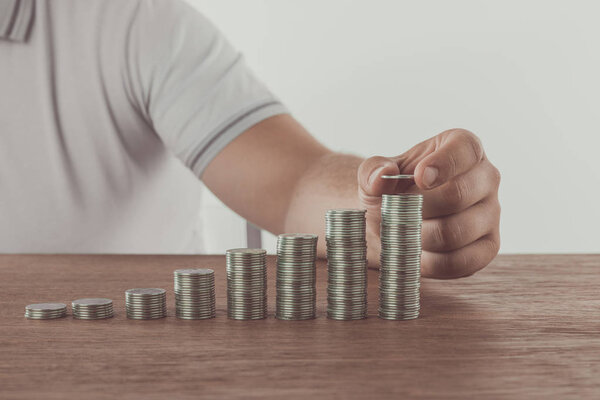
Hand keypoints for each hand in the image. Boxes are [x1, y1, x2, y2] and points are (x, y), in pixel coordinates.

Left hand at [358, 129, 500, 278]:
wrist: (396, 219)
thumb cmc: (393, 188)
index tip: (417, 177)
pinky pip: (461, 261)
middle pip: (457, 196)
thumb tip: (381, 176)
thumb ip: (374, 170)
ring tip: (402, 232)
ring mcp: (492, 213)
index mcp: (464, 147)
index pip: (465, 149)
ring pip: (456, 232)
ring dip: (418, 237)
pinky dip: (430, 262)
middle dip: (416, 209)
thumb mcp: (376, 173)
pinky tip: (416, 253)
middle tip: (394, 214)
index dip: (443, 164)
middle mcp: (486, 176)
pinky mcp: (489, 247)